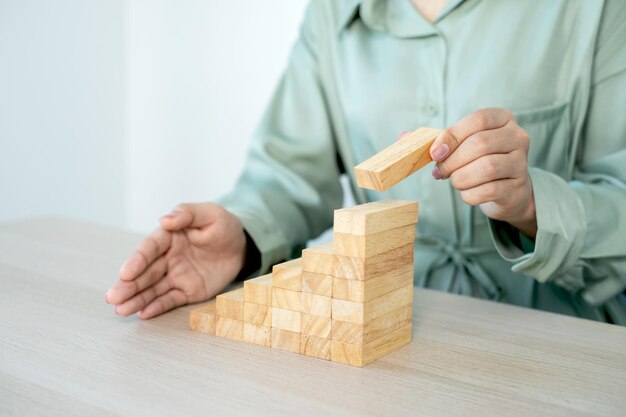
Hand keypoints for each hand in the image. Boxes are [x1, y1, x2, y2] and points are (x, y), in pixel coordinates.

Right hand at [105, 203, 247, 318]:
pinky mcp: (187, 290)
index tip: (125, 273)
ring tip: (120, 310)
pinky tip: (142, 314)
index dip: (137, 261)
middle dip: (128, 285)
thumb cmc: (223, 226)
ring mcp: (176, 275)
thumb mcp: (210, 214)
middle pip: (145, 272)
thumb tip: (165, 220)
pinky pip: (170, 300)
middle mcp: (168, 257)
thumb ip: (188, 214)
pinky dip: (157, 307)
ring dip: (136, 299)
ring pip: (153, 289)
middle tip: (112, 297)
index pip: (150, 249)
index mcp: (169, 236)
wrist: (241, 246)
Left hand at [427, 108, 536, 237]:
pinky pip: (489, 190)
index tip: (434, 153)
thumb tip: (403, 138)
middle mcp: (517, 137)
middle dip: (452, 161)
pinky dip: (470, 194)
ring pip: (486, 168)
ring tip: (454, 181)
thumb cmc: (477, 161)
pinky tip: (467, 193)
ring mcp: (521, 163)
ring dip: (460, 178)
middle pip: (480, 145)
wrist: (506, 190)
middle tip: (440, 172)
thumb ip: (434, 140)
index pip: (478, 120)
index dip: (452, 136)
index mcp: (502, 119)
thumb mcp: (459, 145)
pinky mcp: (517, 187)